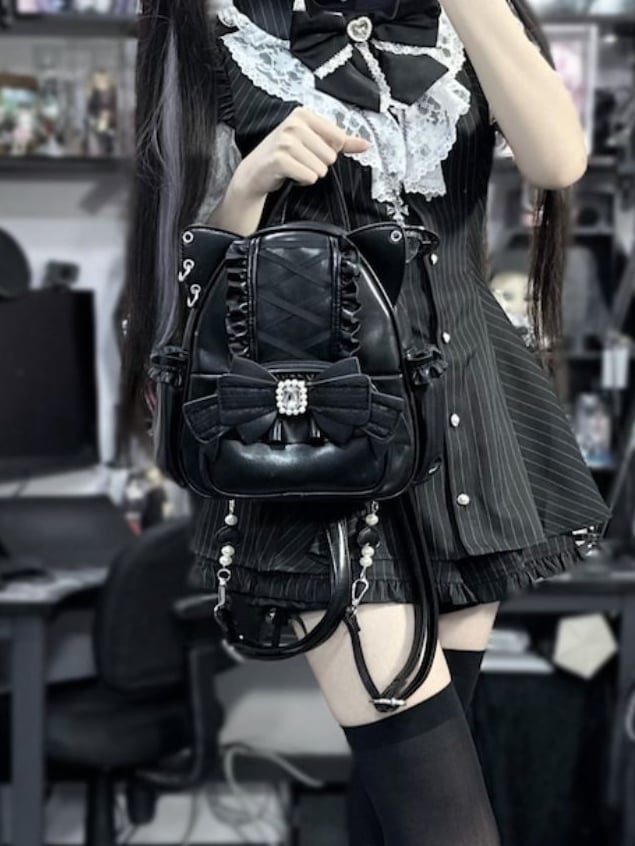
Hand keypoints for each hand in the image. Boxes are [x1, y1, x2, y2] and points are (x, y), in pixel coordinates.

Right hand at [231, 106, 370, 198]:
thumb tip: (366, 144)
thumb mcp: (313, 142)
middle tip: (300, 162)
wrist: (256, 171)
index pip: (338, 138)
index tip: (311, 151)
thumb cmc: (286, 155)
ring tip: (295, 168)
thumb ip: (342, 142)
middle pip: (330, 156)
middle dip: (318, 165)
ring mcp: (285, 141)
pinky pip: (309, 177)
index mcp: (304, 114)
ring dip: (310, 174)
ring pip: (320, 168)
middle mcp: (294, 124)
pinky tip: (290, 175)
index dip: (329, 152)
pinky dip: (302, 181)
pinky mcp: (280, 159)